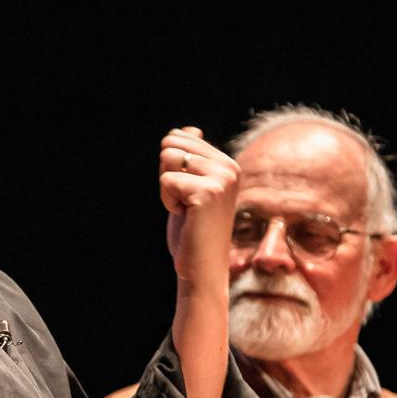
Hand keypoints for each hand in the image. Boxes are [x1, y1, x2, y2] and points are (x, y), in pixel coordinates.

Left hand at [159, 127, 240, 290]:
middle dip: (167, 174)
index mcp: (228, 164)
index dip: (171, 167)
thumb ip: (193, 158)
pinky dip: (168, 201)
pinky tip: (185, 217)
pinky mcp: (207, 192)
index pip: (180, 137)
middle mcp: (230, 168)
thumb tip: (189, 128)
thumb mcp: (192, 188)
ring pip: (167, 160)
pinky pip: (166, 180)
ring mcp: (221, 179)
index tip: (188, 193)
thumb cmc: (193, 230)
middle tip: (184, 202)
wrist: (201, 268)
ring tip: (186, 210)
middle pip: (172, 144)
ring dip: (167, 189)